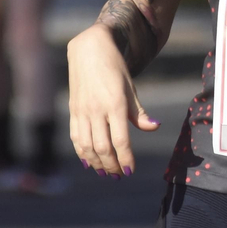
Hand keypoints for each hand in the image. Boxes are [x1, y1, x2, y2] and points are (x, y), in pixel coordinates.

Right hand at [67, 25, 160, 177]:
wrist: (89, 51)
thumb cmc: (115, 70)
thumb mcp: (130, 88)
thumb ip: (139, 112)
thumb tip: (154, 127)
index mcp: (115, 104)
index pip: (120, 140)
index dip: (125, 158)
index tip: (131, 170)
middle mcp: (96, 110)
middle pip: (103, 147)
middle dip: (112, 165)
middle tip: (120, 176)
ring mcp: (82, 112)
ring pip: (86, 146)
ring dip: (96, 163)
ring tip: (106, 173)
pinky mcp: (73, 111)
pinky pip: (75, 137)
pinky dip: (82, 153)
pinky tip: (89, 162)